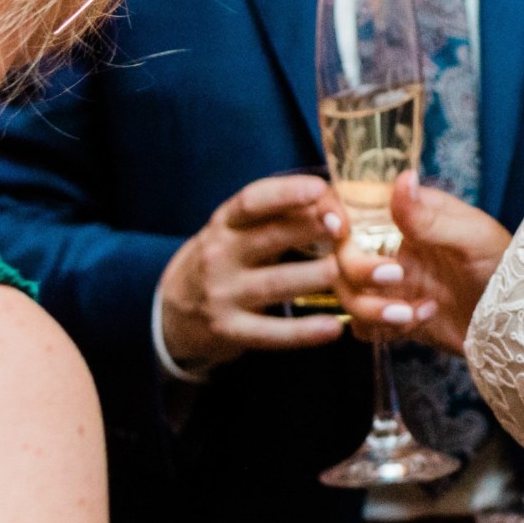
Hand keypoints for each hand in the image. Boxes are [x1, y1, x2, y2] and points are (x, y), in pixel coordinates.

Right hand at [158, 175, 346, 368]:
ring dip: (317, 277)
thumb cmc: (223, 260)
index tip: (320, 189)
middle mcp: (220, 254)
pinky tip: (334, 327)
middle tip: (348, 229)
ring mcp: (223, 294)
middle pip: (271, 238)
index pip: (252, 201)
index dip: (286, 193)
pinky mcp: (229, 330)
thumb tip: (334, 198)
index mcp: (225, 223)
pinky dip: (304, 332)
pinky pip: (272, 333)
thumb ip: (276, 216)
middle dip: (312, 230)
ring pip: (277, 283)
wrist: (174, 312)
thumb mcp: (235, 231)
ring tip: (350, 273)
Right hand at [334, 171, 511, 356]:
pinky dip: (381, 328)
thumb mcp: (473, 236)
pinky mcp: (395, 317)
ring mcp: (392, 284)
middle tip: (397, 278)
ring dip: (372, 306)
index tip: (338, 227)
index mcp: (407, 215)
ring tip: (414, 313)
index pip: (353, 206)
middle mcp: (392, 246)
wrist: (521, 321)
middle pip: (342, 255)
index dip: (332, 214)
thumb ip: (429, 216)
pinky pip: (362, 325)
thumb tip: (403, 177)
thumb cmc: (506, 265)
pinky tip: (420, 320)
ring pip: (346, 293)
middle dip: (360, 270)